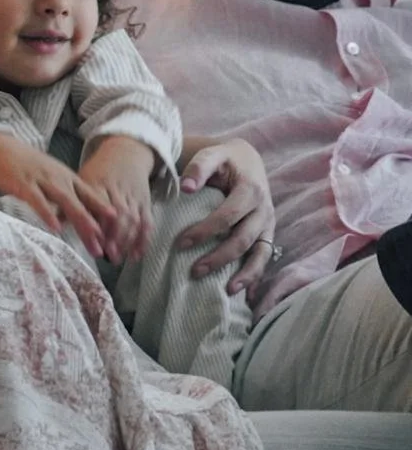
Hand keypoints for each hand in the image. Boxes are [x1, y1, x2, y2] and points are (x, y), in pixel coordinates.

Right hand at [0, 132, 112, 256]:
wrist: (5, 150)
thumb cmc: (30, 168)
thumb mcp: (54, 178)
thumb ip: (67, 195)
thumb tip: (82, 217)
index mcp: (69, 179)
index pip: (92, 198)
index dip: (104, 215)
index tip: (117, 233)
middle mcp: (60, 179)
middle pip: (82, 204)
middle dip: (94, 227)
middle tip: (104, 249)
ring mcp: (43, 181)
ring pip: (66, 202)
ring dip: (80, 220)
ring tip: (91, 237)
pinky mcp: (25, 184)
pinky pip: (38, 200)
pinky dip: (48, 213)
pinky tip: (55, 227)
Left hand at [77, 136, 155, 264]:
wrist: (125, 153)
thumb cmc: (98, 171)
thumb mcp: (80, 180)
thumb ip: (68, 201)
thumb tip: (52, 221)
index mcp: (97, 183)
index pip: (95, 205)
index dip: (95, 224)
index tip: (91, 241)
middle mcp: (117, 190)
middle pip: (117, 214)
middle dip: (113, 236)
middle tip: (105, 255)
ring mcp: (133, 196)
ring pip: (133, 219)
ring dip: (126, 240)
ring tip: (116, 258)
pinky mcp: (145, 202)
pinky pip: (147, 222)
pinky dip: (143, 239)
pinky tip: (136, 255)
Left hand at [176, 138, 275, 300]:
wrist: (247, 159)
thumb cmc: (224, 159)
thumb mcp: (212, 154)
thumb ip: (199, 167)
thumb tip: (186, 187)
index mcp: (251, 190)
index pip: (228, 216)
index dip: (205, 231)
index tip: (180, 244)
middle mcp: (264, 209)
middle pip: (243, 238)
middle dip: (219, 257)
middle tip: (194, 271)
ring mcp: (268, 223)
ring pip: (260, 253)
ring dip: (244, 273)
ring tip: (227, 290)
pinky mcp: (267, 232)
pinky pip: (265, 257)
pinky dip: (257, 275)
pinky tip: (247, 295)